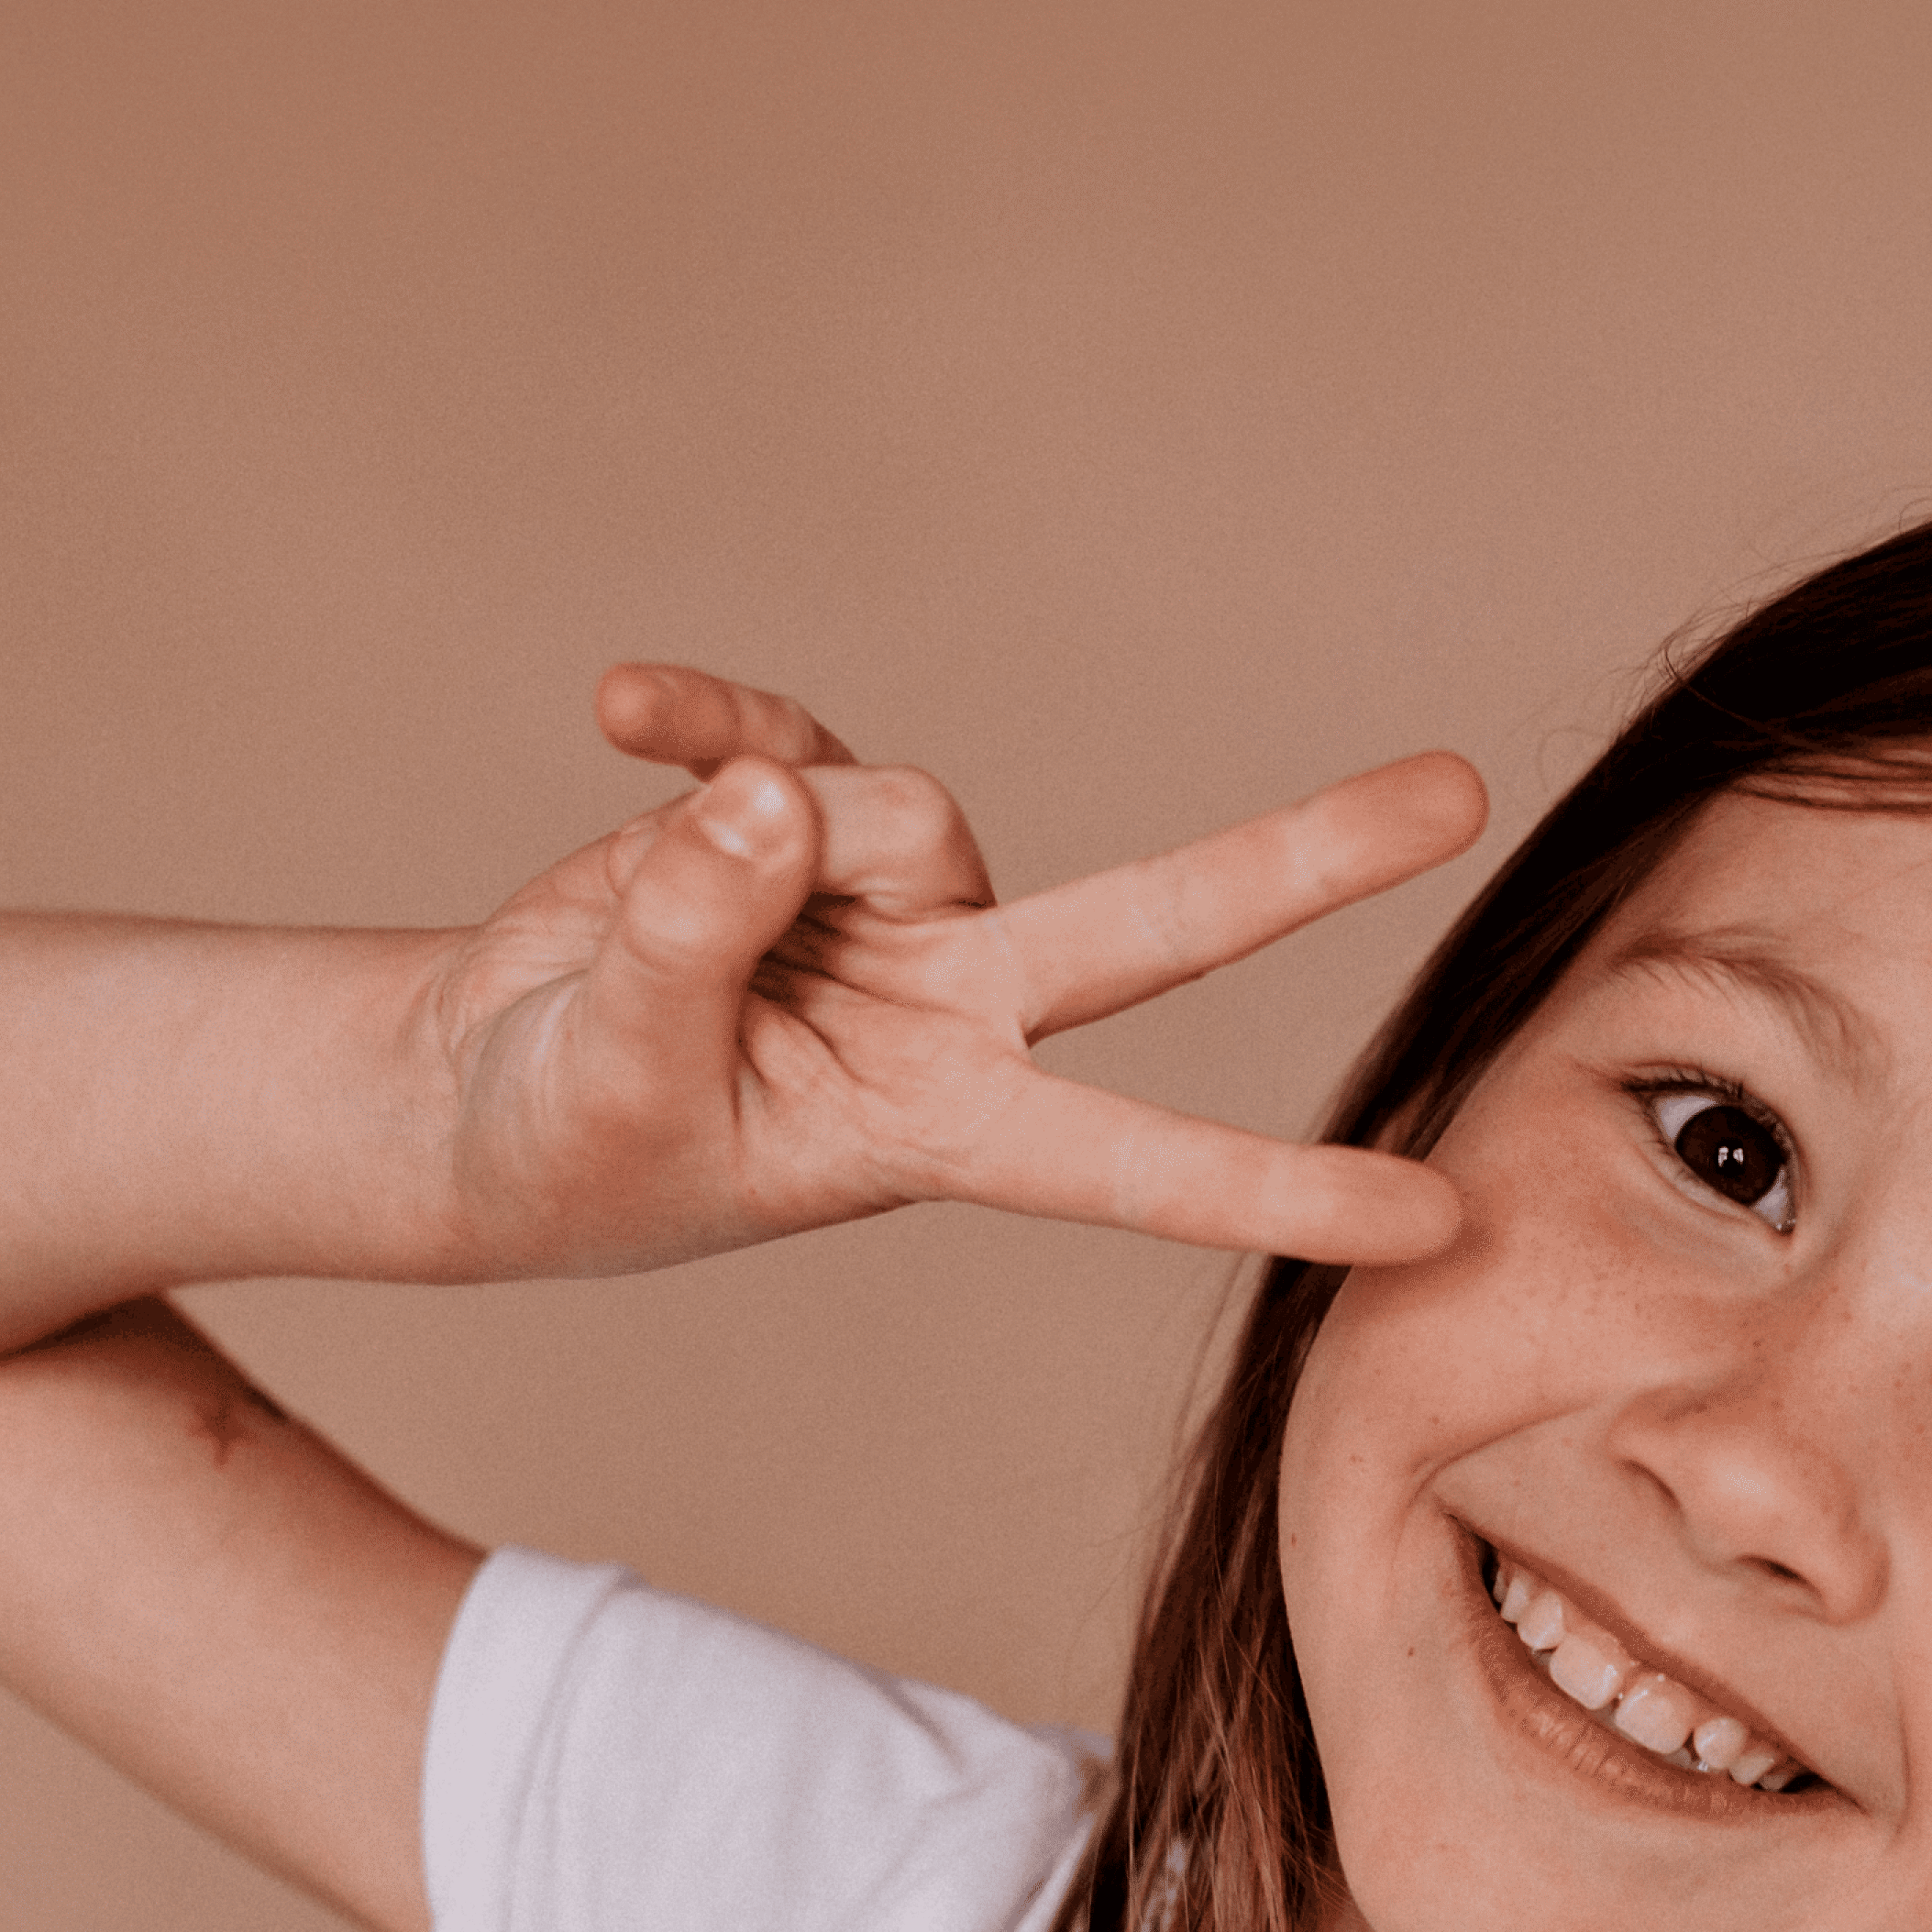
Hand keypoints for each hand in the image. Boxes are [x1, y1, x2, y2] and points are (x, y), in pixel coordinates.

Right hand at [406, 661, 1484, 1280]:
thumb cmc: (563, 1142)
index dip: (1282, 1191)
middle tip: (1464, 790)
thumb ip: (691, 943)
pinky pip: (777, 734)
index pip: (1137, 1160)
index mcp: (944, 1127)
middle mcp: (955, 1008)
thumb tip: (770, 801)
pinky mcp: (795, 812)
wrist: (467, 1096)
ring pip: (892, 809)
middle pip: (1157, 923)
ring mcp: (884, 903)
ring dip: (749, 846)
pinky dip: (700, 720)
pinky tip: (619, 712)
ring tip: (630, 937)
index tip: (1440, 1220)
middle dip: (1305, 858)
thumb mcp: (612, 1077)